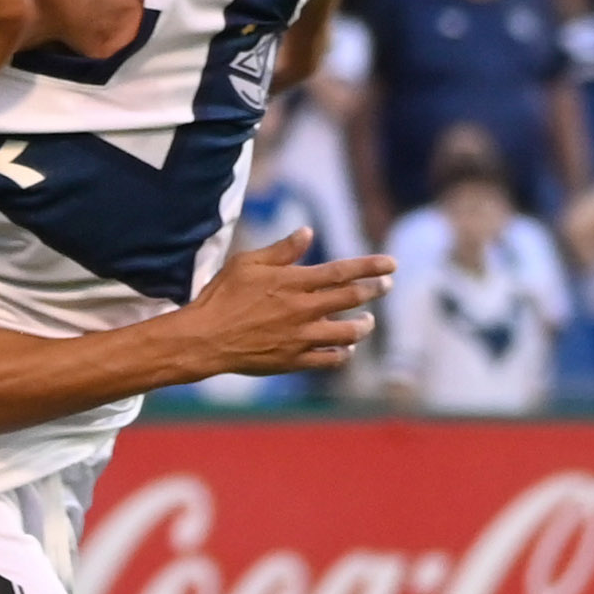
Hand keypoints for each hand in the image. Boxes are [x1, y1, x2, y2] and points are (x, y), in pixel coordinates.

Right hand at [188, 230, 391, 376]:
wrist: (202, 339)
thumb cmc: (220, 297)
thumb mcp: (246, 264)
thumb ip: (280, 251)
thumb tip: (307, 232)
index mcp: (293, 283)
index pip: (343, 272)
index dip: (371, 267)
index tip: (392, 265)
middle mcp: (303, 309)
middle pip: (352, 299)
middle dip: (375, 290)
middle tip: (386, 286)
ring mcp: (300, 337)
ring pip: (348, 333)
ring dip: (363, 325)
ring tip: (367, 322)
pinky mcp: (293, 361)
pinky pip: (329, 359)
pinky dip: (343, 353)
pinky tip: (346, 348)